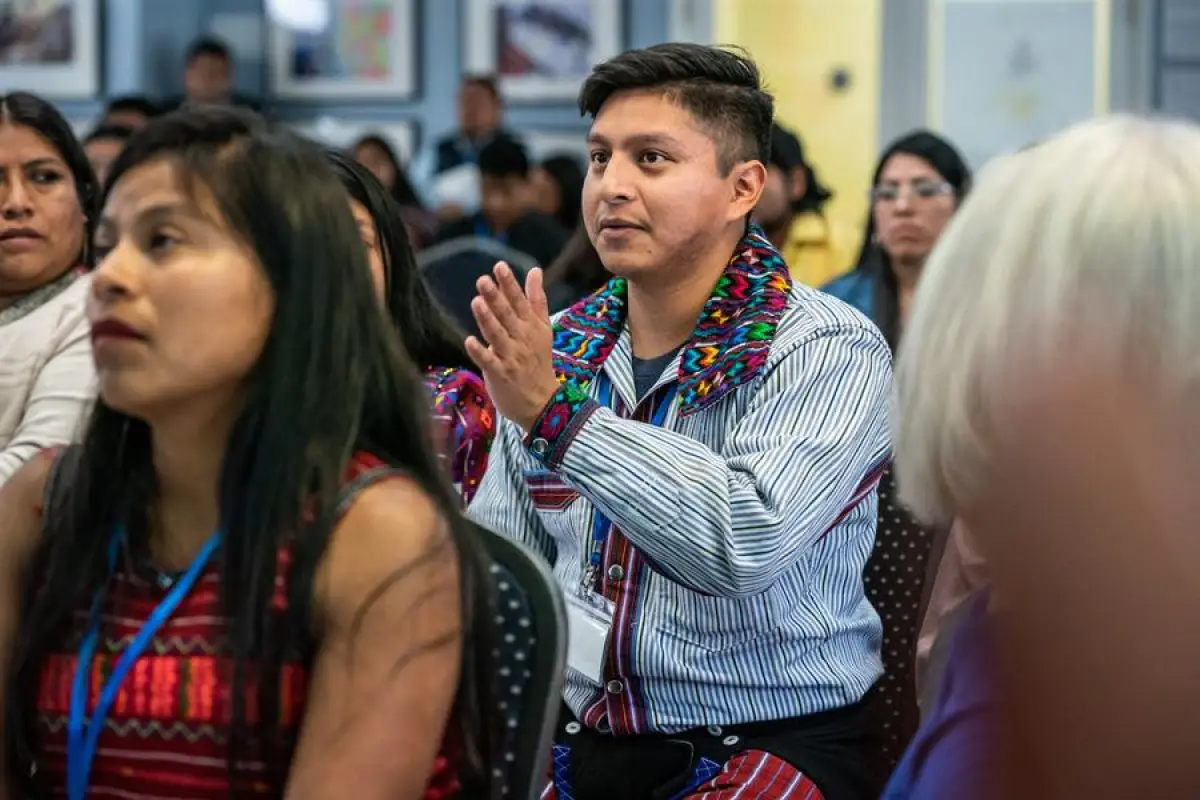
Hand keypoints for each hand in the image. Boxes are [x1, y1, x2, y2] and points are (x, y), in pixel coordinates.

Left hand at [465, 263, 559, 431]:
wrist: (542, 401)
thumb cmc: (538, 361)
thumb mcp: (542, 328)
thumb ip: (536, 299)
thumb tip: (535, 270)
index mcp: (531, 326)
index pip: (520, 302)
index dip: (509, 284)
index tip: (499, 267)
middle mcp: (522, 339)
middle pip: (507, 316)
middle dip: (496, 298)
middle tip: (482, 280)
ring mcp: (511, 357)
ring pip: (496, 335)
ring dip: (487, 319)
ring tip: (476, 302)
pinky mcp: (500, 374)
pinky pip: (488, 361)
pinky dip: (479, 351)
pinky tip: (469, 341)